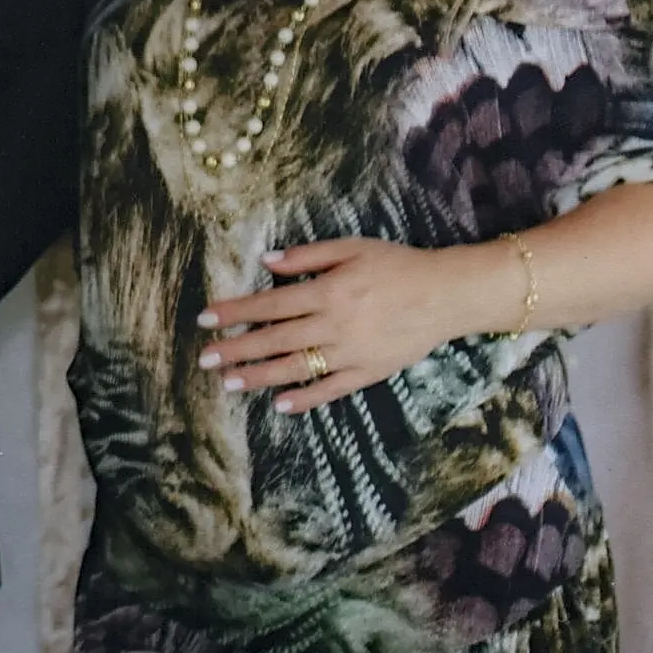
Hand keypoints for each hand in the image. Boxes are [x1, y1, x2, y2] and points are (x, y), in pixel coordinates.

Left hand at [195, 237, 512, 413]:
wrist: (447, 294)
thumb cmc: (397, 265)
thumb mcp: (351, 248)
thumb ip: (307, 256)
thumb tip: (266, 261)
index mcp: (327, 292)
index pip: (268, 305)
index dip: (235, 312)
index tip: (205, 319)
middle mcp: (334, 325)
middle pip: (275, 339)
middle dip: (236, 349)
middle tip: (205, 358)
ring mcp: (351, 352)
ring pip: (297, 367)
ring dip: (259, 376)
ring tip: (229, 382)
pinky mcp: (368, 371)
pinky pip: (332, 389)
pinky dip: (306, 398)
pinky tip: (280, 404)